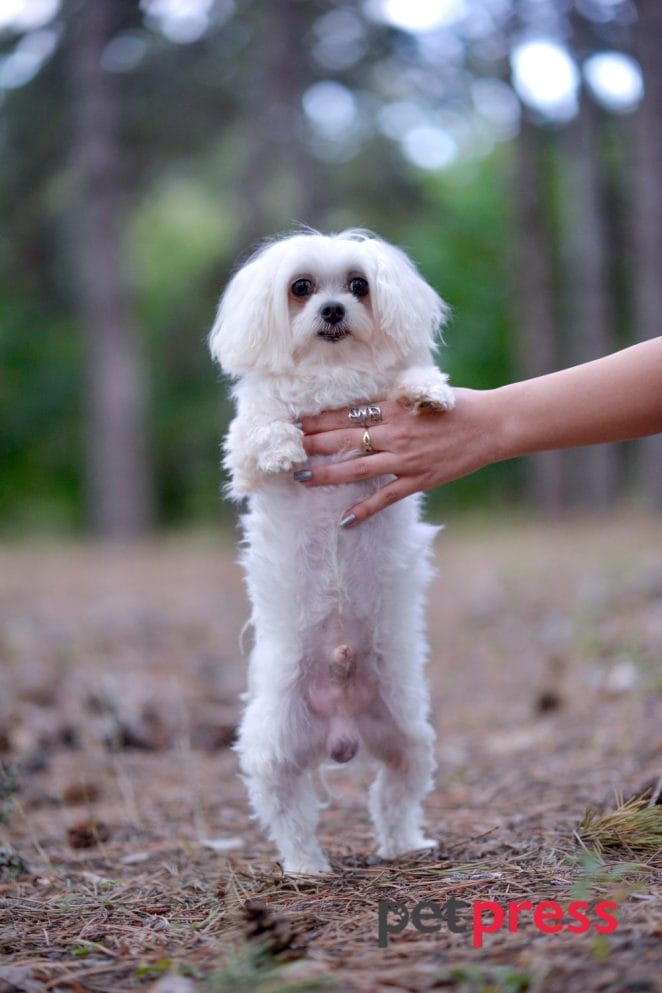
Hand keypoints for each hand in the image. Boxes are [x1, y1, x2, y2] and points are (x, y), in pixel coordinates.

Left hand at [296, 388, 500, 525]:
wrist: (492, 425)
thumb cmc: (459, 405)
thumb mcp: (422, 393)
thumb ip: (394, 399)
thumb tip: (368, 400)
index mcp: (394, 407)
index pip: (346, 413)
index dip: (318, 419)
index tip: (295, 422)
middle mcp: (395, 432)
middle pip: (344, 438)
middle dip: (312, 444)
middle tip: (286, 448)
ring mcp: (405, 458)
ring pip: (356, 467)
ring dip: (326, 474)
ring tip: (301, 477)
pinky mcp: (418, 479)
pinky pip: (385, 497)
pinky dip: (364, 509)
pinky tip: (345, 520)